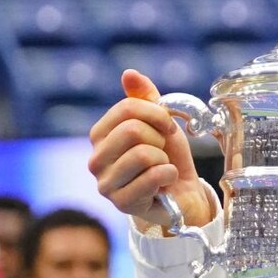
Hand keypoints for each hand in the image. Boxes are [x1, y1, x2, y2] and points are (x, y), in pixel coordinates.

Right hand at [88, 69, 214, 231]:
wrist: (182, 192)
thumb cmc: (167, 155)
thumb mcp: (159, 122)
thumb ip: (144, 98)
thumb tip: (129, 73)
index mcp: (100, 134)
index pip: (127, 109)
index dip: (157, 114)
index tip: (168, 126)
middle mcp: (95, 159)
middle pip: (133, 131)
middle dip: (159, 139)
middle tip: (162, 151)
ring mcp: (105, 184)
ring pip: (143, 154)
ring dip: (164, 159)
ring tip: (161, 167)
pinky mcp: (121, 204)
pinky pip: (153, 177)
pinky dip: (169, 175)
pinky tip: (165, 183)